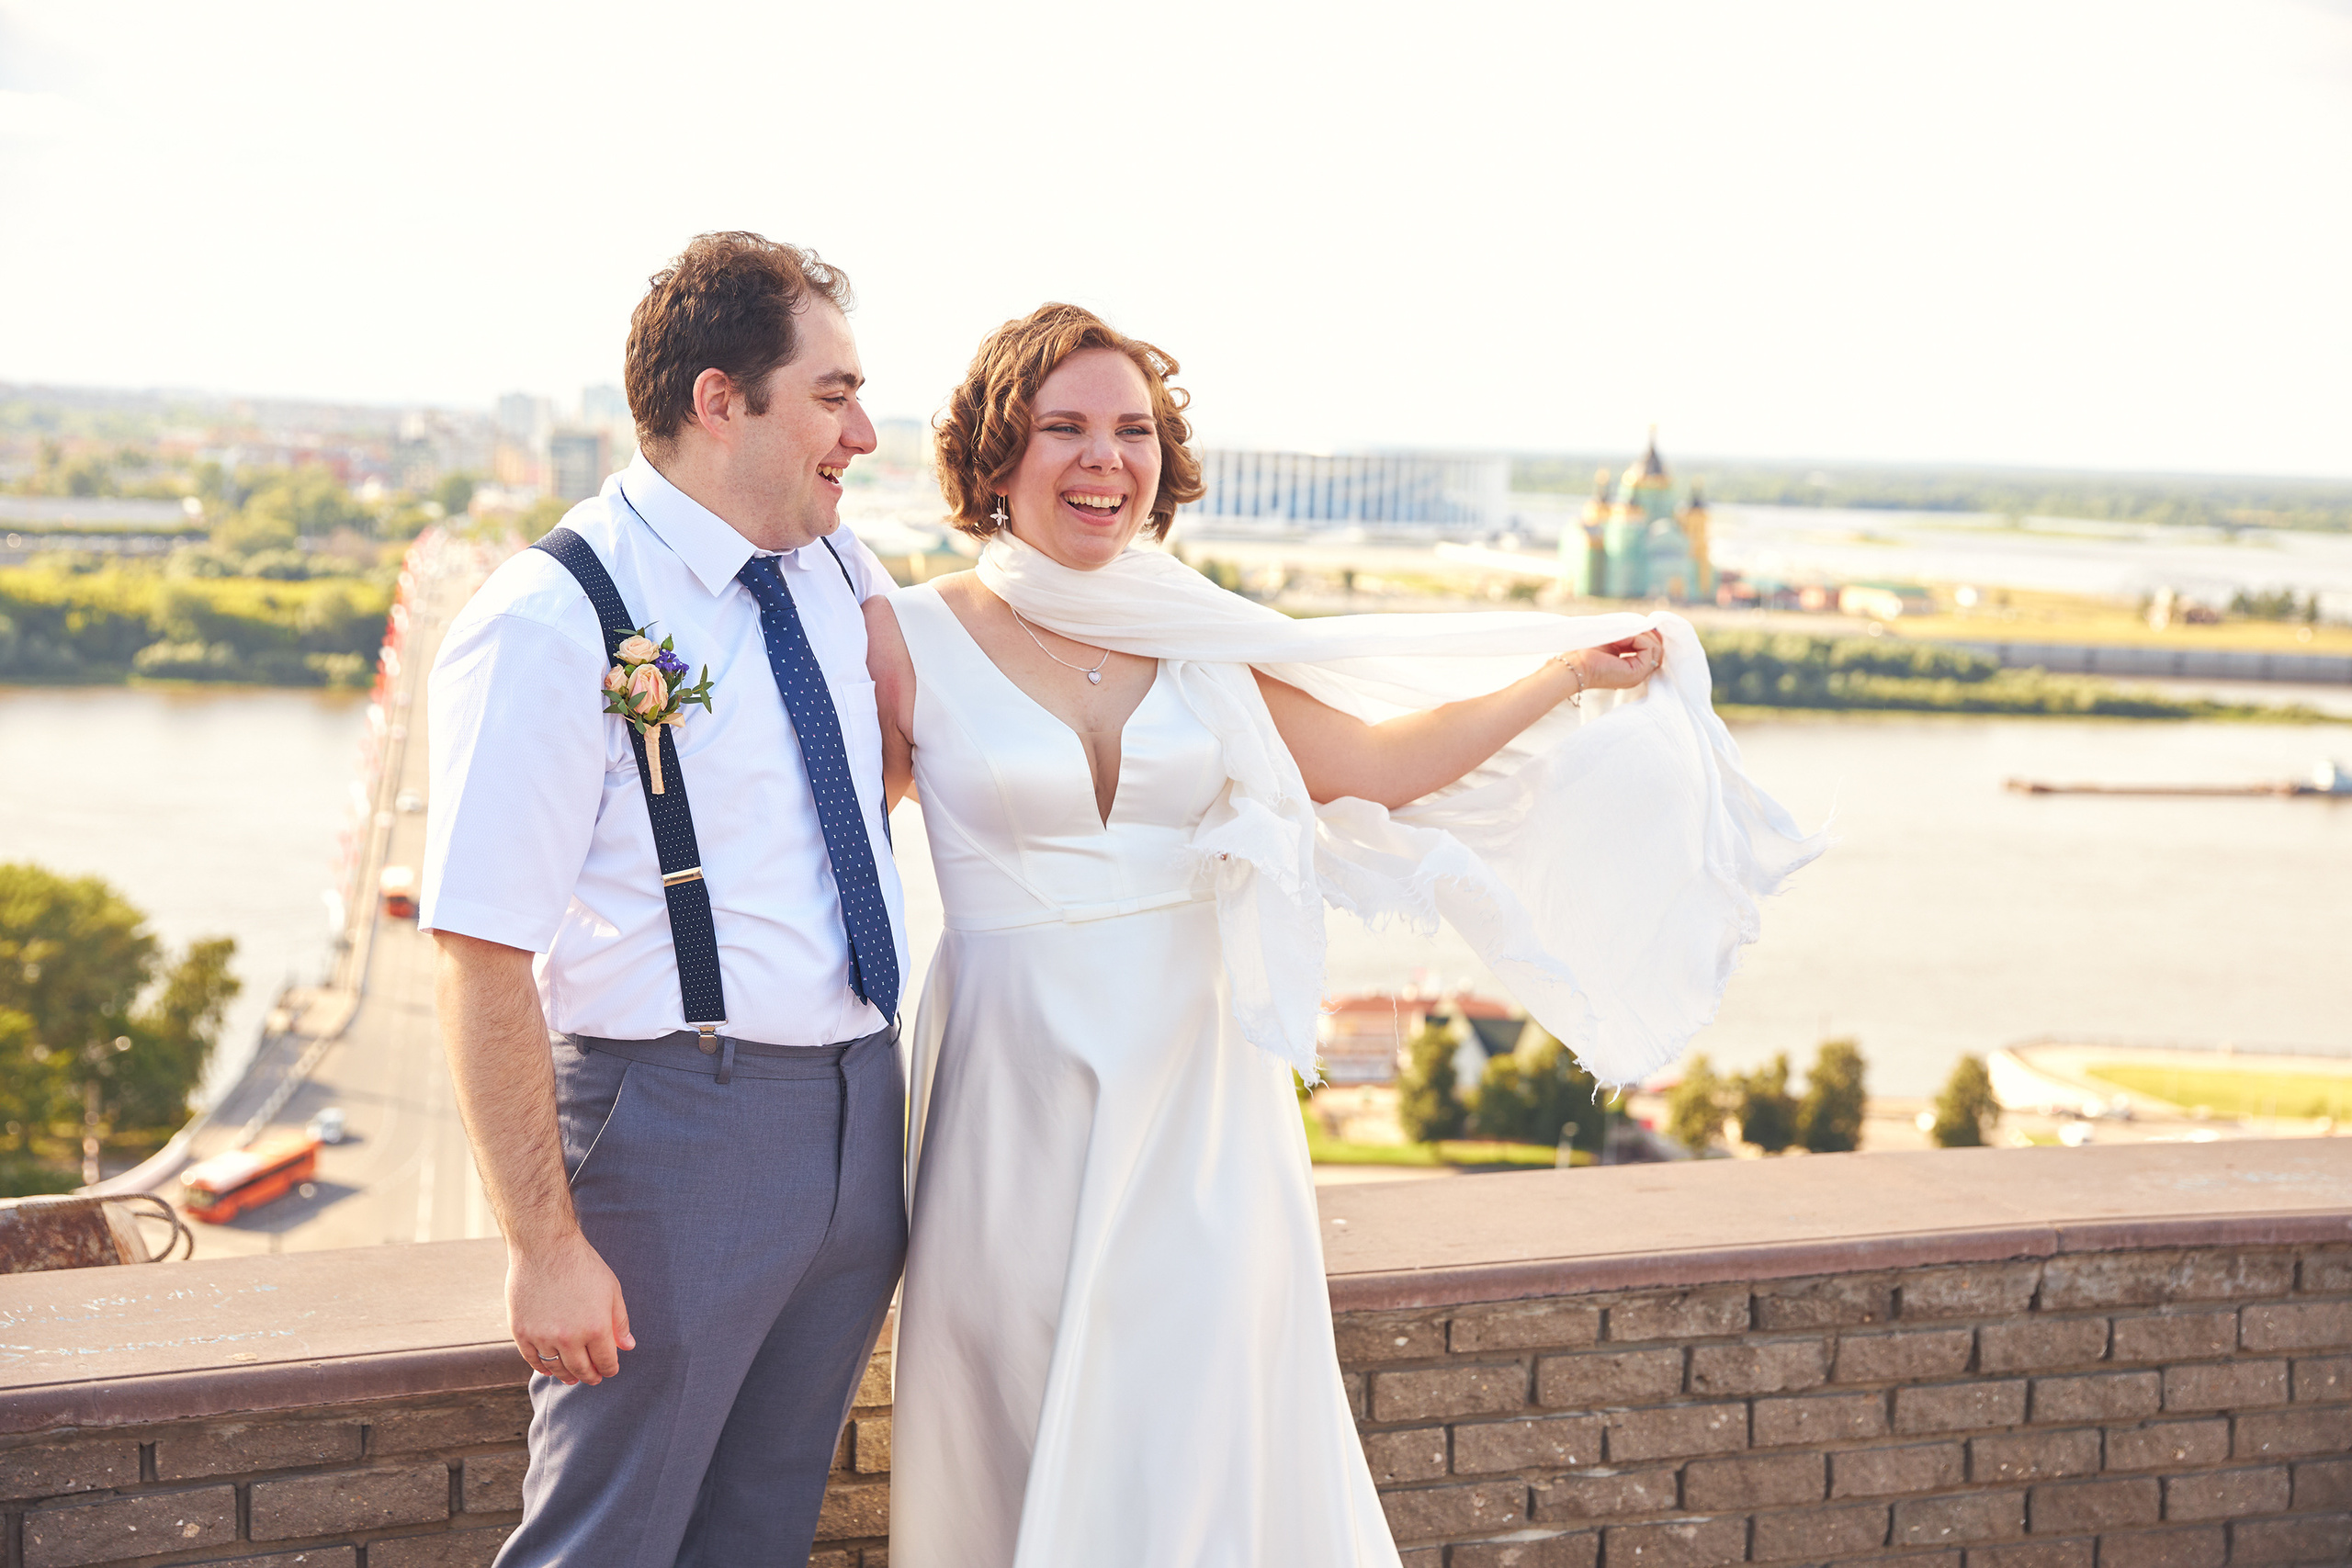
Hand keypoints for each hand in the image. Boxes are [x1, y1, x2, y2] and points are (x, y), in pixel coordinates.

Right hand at [508, 1229, 634, 1385]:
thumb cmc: (582, 1265)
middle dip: (590, 1376)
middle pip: (581, 1369)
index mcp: (595, 1328)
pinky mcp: (521, 1332)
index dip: (609, 1369)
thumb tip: (628, 1347)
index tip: (609, 1370)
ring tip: (572, 1378)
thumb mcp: (611, 1290)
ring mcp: (542, 1336)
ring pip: (556, 1368)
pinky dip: (542, 1367)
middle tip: (593, 1378)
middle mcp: (569, 1337)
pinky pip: (533, 1359)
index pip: (606, 1361)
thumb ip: (619, 1322)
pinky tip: (549, 1368)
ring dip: (566, 1376)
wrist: (544, 1247)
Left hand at [1573, 630, 1664, 691]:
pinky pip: (1649, 648)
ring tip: (1621, 637)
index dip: (1646, 635)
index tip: (1631, 628)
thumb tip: (1652, 627)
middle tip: (1625, 632)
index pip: (1653, 648)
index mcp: (1633, 667)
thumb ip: (1634, 636)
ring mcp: (1639, 674)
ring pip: (1656, 648)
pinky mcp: (1637, 672)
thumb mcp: (1617, 640)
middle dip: (1644, 633)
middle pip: (1658, 648)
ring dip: (1640, 635)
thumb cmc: (1589, 651)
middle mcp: (1639, 673)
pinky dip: (1638, 638)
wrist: (1575, 665)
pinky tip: (1622, 640)